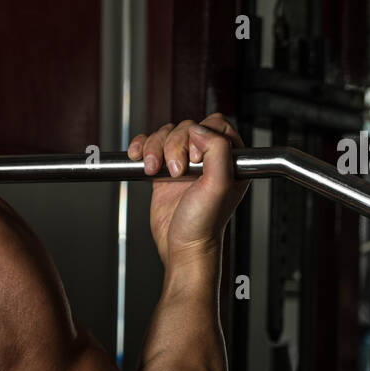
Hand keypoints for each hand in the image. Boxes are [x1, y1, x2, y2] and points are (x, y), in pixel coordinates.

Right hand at [127, 113, 247, 268]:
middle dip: (173, 145)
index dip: (200, 136)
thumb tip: (198, 130)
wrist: (181, 245)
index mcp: (229, 158)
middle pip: (186, 127)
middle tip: (176, 171)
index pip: (215, 124)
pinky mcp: (164, 170)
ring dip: (155, 148)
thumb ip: (217, 150)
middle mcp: (207, 158)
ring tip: (155, 170)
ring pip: (166, 134)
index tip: (194, 158)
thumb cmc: (204, 224)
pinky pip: (150, 145)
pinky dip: (142, 148)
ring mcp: (184, 163)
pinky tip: (140, 160)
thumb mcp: (219, 185)